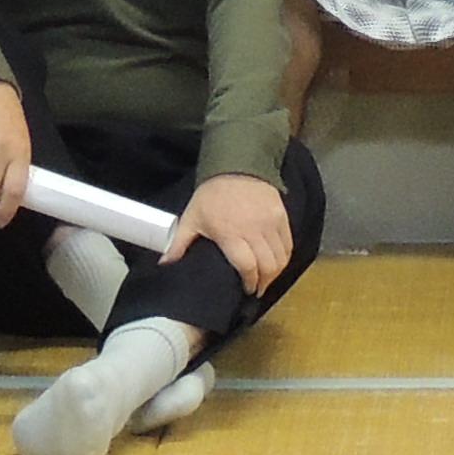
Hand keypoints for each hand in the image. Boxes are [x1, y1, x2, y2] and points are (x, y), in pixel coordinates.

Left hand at [168, 174, 292, 293]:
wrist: (238, 163)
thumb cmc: (212, 194)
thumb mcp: (192, 216)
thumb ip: (180, 242)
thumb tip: (165, 263)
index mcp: (231, 233)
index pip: (247, 266)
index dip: (249, 282)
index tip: (246, 290)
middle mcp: (254, 230)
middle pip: (267, 266)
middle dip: (263, 283)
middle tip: (257, 289)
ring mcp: (271, 223)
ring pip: (281, 257)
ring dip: (275, 273)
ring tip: (267, 279)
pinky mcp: (282, 216)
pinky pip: (288, 243)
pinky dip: (285, 257)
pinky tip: (277, 263)